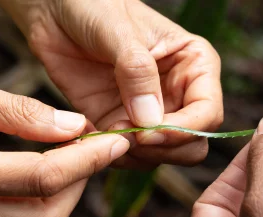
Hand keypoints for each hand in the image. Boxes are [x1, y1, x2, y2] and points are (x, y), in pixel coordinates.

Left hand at [0, 0, 222, 169]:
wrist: (55, 9)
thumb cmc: (95, 6)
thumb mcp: (119, 31)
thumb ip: (137, 73)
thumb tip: (151, 121)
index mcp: (194, 66)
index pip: (208, 113)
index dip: (183, 130)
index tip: (148, 133)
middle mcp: (179, 94)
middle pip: (193, 143)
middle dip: (165, 150)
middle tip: (132, 138)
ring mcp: (151, 113)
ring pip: (163, 156)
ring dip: (137, 155)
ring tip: (109, 132)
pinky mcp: (121, 124)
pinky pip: (130, 156)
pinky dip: (113, 154)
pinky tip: (94, 135)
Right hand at [0, 71, 127, 216]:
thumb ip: (15, 113)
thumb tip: (74, 128)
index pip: (43, 178)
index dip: (89, 160)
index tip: (117, 141)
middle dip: (80, 184)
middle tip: (94, 147)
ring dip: (62, 193)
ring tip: (71, 151)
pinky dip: (37, 197)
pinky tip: (43, 163)